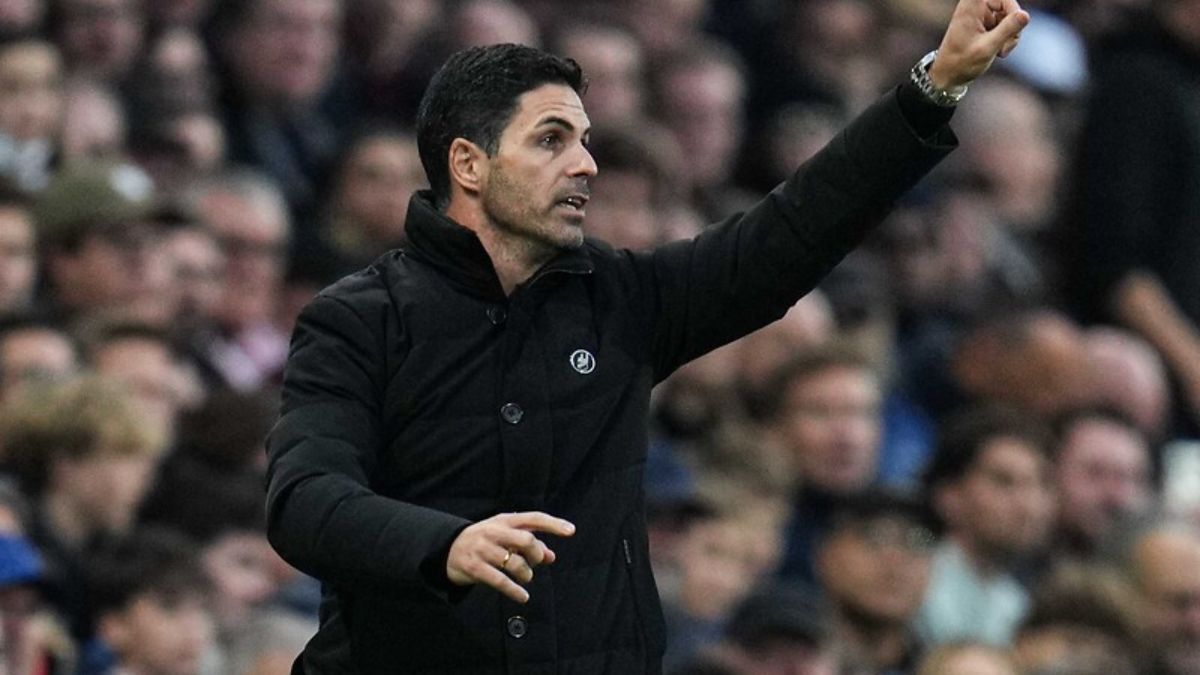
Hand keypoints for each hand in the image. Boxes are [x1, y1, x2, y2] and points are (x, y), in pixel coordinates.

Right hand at [445, 511, 574, 602]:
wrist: (447, 548)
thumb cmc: (484, 541)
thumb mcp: (505, 536)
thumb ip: (529, 544)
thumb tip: (551, 556)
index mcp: (504, 520)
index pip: (533, 518)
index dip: (553, 524)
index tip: (571, 531)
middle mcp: (494, 532)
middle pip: (526, 540)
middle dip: (537, 554)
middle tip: (536, 563)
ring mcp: (483, 549)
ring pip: (514, 562)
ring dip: (526, 574)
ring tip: (525, 578)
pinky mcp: (475, 568)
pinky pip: (500, 581)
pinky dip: (514, 591)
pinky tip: (523, 597)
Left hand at [929, 0, 1030, 88]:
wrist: (948, 75)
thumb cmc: (961, 63)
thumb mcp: (986, 48)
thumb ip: (1007, 30)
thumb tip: (1025, 15)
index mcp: (971, 5)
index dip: (1010, 5)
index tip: (1018, 19)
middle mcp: (976, 5)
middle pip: (1009, 4)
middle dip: (1013, 25)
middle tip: (1007, 46)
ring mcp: (982, 13)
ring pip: (1011, 16)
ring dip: (1011, 35)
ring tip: (1000, 51)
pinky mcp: (986, 22)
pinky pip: (1007, 24)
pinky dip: (1006, 38)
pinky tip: (998, 51)